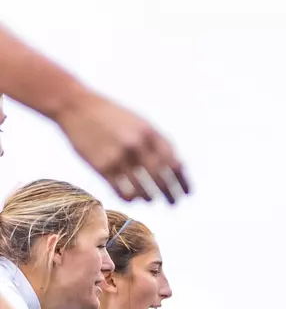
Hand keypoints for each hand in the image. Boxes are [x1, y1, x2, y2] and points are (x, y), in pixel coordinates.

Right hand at [54, 90, 188, 203]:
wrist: (74, 105)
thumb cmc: (111, 115)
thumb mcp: (139, 121)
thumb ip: (158, 141)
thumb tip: (179, 168)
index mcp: (149, 133)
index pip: (174, 164)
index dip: (183, 182)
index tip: (187, 194)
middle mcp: (136, 145)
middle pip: (162, 180)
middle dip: (170, 195)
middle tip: (173, 203)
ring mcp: (119, 157)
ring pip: (143, 190)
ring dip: (150, 198)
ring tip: (150, 199)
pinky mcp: (102, 167)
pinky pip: (123, 192)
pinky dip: (131, 198)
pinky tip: (132, 197)